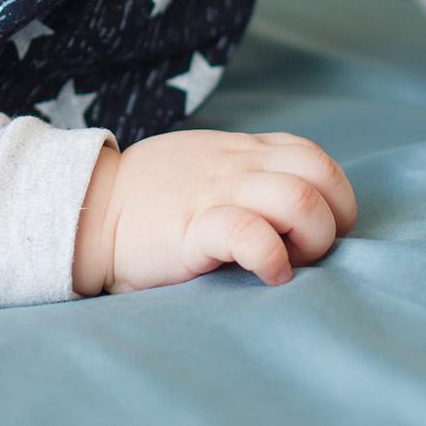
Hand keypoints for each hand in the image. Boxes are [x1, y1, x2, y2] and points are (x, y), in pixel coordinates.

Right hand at [73, 129, 357, 295]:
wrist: (91, 209)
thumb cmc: (152, 197)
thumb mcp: (206, 164)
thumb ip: (247, 172)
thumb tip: (293, 205)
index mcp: (243, 151)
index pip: (316, 158)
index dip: (334, 199)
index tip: (316, 233)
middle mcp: (238, 165)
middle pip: (321, 175)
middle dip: (333, 222)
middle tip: (306, 252)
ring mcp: (217, 192)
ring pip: (298, 200)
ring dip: (311, 241)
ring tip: (288, 263)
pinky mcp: (194, 226)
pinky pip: (251, 233)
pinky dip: (273, 258)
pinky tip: (267, 274)